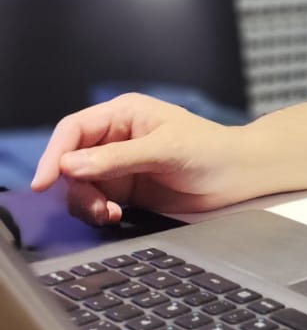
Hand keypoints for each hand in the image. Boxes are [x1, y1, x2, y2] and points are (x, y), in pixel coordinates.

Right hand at [30, 92, 254, 224]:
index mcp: (124, 114)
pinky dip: (97, 211)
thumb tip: (70, 165)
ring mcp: (119, 165)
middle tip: (95, 206)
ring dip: (86, 202)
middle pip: (71, 161)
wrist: (240, 176)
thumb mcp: (165, 150)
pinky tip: (115, 216)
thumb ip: (117, 159)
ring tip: (109, 214)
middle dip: (75, 186)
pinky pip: (96, 201)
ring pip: (80, 185)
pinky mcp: (126, 189)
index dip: (54, 154)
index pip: (74, 130)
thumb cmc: (211, 150)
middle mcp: (116, 138)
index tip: (44, 182)